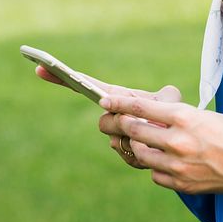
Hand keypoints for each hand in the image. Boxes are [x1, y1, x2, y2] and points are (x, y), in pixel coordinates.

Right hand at [32, 65, 179, 167]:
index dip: (64, 77)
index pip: (88, 85)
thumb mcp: (170, 100)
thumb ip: (162, 98)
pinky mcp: (125, 153)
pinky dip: (142, 152)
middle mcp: (113, 115)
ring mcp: (117, 135)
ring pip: (116, 140)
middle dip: (120, 124)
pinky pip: (127, 155)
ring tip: (155, 134)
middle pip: (103, 122)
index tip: (41, 66)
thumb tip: (158, 100)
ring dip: (136, 138)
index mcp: (118, 96)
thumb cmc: (173, 113)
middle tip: (136, 122)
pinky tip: (154, 148)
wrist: (180, 136)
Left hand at [100, 94, 222, 221]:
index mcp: (185, 117)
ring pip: (141, 154)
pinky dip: (156, 166)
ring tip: (140, 141)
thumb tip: (154, 117)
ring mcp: (178, 165)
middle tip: (113, 122)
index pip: (140, 107)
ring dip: (137, 147)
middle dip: (120, 125)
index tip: (104, 101)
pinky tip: (164, 160)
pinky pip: (156, 174)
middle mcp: (177, 141)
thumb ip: (180, 119)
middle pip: (134, 131)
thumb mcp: (208, 117)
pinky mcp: (182, 184)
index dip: (118, 104)